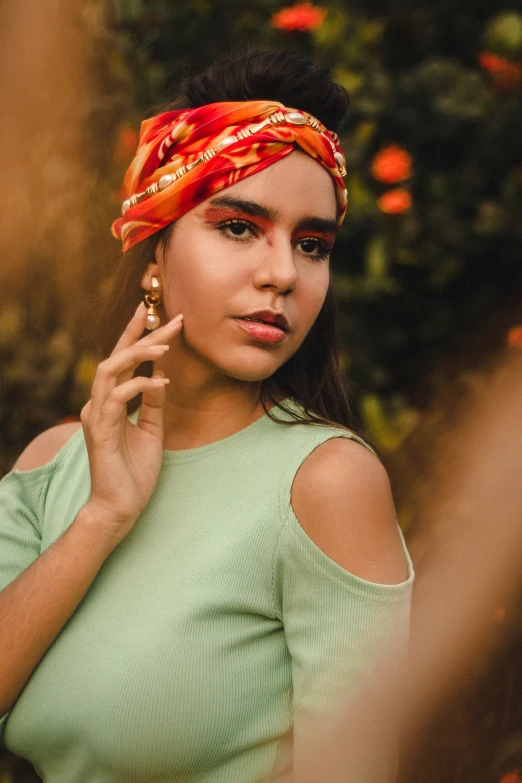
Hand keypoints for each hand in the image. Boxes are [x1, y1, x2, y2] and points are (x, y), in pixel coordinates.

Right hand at [79, 302, 182, 542]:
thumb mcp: (152, 430)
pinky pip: (117, 397)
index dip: (139, 335)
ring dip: (138, 353)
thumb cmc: (134, 472)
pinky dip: (139, 385)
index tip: (160, 314)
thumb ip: (153, 403)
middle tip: (172, 319)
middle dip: (142, 333)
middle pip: (116, 356)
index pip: (122, 360)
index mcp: (110, 402)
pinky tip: (160, 382)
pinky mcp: (101, 430)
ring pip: (110, 368)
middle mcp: (99, 403)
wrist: (121, 507)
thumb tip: (160, 375)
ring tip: (164, 346)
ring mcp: (97, 415)